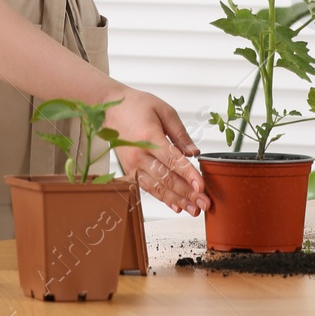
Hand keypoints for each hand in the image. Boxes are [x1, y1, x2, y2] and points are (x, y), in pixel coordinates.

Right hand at [103, 87, 209, 214]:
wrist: (109, 108)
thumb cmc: (136, 106)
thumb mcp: (164, 110)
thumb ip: (180, 133)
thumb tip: (195, 153)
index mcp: (149, 137)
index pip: (173, 160)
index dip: (189, 175)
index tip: (202, 187)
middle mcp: (139, 154)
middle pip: (166, 178)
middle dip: (187, 193)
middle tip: (205, 204)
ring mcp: (132, 165)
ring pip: (157, 188)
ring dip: (177, 200)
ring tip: (194, 209)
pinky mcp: (129, 171)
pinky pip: (147, 188)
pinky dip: (163, 198)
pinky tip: (176, 205)